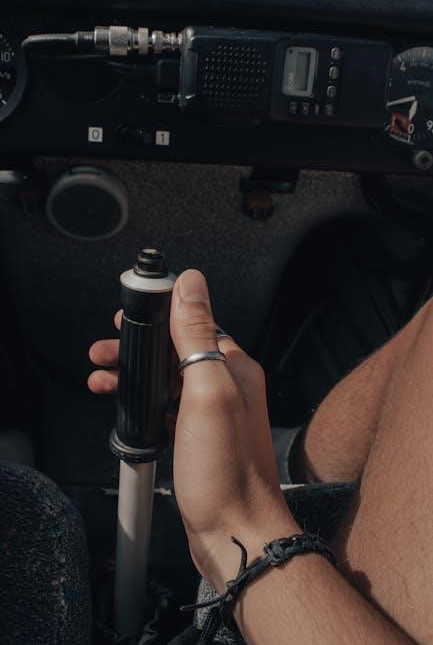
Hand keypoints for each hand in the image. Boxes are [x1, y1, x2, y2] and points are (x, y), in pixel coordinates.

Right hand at [88, 270, 294, 588]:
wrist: (234, 531)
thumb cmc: (225, 469)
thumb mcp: (207, 391)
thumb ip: (197, 335)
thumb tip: (191, 283)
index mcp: (233, 367)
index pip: (195, 323)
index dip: (160, 315)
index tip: (130, 316)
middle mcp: (226, 385)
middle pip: (176, 349)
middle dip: (139, 346)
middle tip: (106, 349)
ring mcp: (213, 413)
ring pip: (168, 378)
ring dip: (136, 373)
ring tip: (102, 376)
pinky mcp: (199, 436)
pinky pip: (167, 406)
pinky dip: (144, 400)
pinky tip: (126, 407)